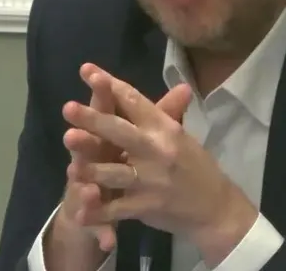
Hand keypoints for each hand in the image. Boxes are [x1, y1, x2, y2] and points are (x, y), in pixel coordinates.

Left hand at [63, 71, 258, 266]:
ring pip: (114, 172)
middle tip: (67, 108)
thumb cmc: (195, 166)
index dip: (110, 84)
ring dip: (91, 170)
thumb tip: (180, 85)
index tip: (86, 70)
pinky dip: (98, 213)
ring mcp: (151, 180)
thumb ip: (167, 114)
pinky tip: (80, 214)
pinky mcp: (147, 206)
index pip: (135, 101)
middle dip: (92, 120)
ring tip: (70, 167)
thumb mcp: (181, 137)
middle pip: (120, 131)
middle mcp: (157, 150)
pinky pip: (117, 210)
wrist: (217, 208)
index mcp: (164, 128)